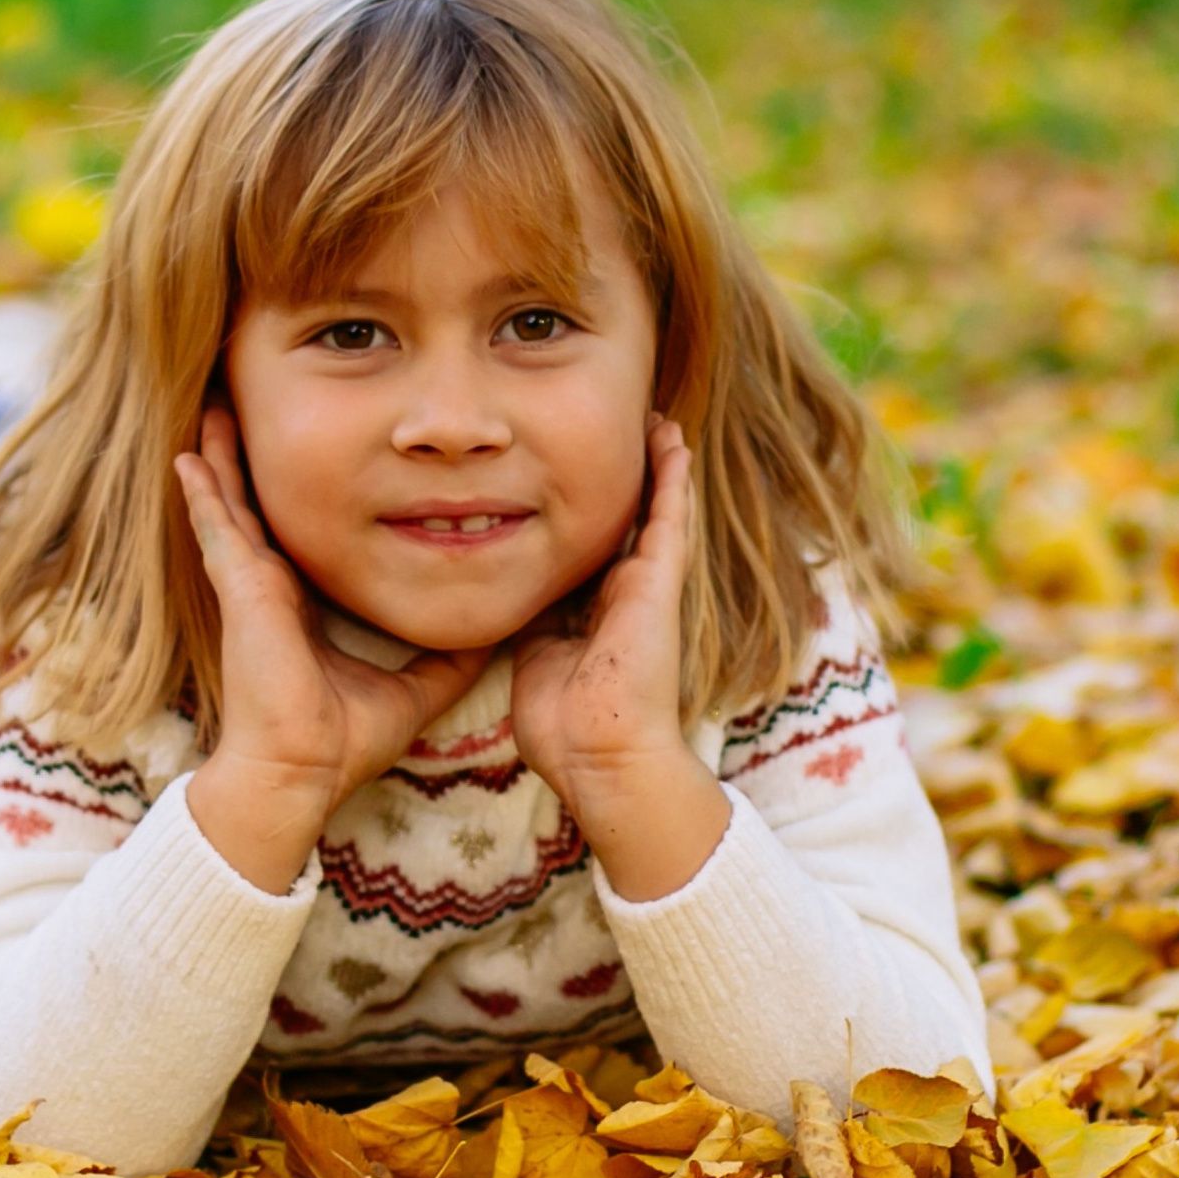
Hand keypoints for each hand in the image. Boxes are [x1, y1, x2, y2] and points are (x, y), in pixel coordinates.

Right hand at [175, 409, 490, 891]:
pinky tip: (187, 455)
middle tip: (255, 403)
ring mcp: (250, 583)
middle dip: (256, 456)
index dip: (311, 491)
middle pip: (263, 502)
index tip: (323, 453)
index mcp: (307, 601)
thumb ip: (447, 658)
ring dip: (222, 455)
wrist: (301, 772)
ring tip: (216, 405)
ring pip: (231, 502)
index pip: (307, 530)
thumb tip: (493, 631)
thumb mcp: (414, 687)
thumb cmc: (343, 739)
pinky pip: (216, 527)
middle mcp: (274, 584)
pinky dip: (203, 491)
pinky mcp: (240, 588)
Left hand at [512, 413, 730, 901]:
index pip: (584, 547)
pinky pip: (669, 520)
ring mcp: (645, 588)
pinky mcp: (660, 586)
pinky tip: (672, 440)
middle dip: (620, 478)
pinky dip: (671, 478)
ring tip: (653, 419)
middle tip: (617, 427)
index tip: (564, 471)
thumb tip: (507, 591)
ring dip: (654, 466)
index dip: (576, 509)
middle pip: (621, 521)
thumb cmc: (563, 726)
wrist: (601, 757)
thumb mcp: (532, 658)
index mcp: (591, 612)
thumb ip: (530, 621)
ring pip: (652, 511)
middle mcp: (622, 594)